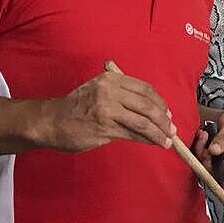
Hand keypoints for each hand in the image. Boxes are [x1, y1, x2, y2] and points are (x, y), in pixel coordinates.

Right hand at [36, 61, 175, 152]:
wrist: (51, 121)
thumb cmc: (77, 108)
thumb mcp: (99, 91)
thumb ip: (122, 95)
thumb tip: (152, 111)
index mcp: (111, 79)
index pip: (145, 89)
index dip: (159, 102)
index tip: (167, 113)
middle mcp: (110, 91)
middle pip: (147, 105)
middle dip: (163, 119)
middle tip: (172, 129)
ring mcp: (107, 109)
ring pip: (142, 121)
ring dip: (158, 132)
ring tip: (167, 140)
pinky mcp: (104, 127)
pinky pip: (132, 134)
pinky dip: (147, 139)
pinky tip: (154, 143)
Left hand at [191, 110, 223, 185]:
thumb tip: (215, 150)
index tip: (218, 179)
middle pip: (223, 175)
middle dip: (210, 164)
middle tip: (207, 150)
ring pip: (211, 169)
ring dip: (203, 155)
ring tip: (204, 138)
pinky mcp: (215, 160)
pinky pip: (204, 162)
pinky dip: (200, 151)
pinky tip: (203, 138)